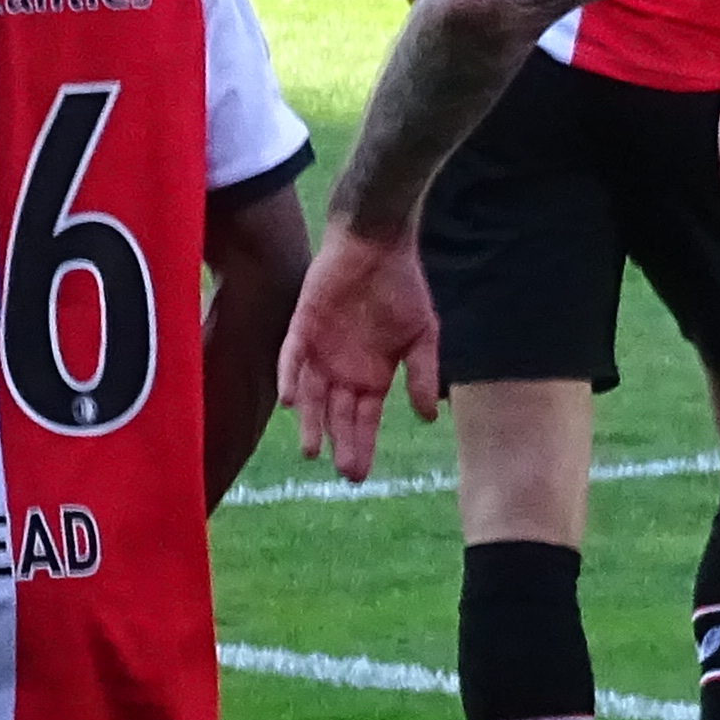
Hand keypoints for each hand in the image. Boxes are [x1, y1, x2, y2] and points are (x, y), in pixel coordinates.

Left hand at [283, 227, 441, 482]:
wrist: (379, 244)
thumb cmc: (403, 287)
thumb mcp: (423, 334)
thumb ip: (423, 374)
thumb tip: (429, 417)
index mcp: (371, 376)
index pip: (362, 419)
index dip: (360, 445)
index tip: (359, 475)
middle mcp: (342, 369)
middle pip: (337, 414)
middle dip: (339, 442)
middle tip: (342, 471)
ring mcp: (320, 349)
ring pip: (309, 394)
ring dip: (310, 421)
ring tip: (311, 450)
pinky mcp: (302, 326)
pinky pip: (292, 357)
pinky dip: (290, 377)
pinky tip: (290, 400)